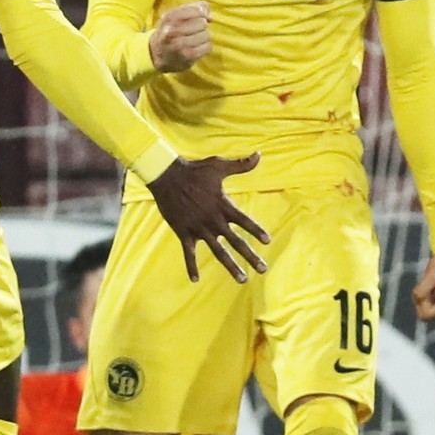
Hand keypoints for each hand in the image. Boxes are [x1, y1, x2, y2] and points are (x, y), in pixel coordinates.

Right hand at [146, 153, 269, 282]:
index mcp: (223, 206)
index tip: (268, 241)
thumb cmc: (194, 170)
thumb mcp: (218, 165)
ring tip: (243, 279)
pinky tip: (195, 280)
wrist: (166, 176)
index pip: (245, 221)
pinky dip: (191, 266)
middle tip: (264, 269)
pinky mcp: (183, 233)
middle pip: (236, 242)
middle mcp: (213, 220)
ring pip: (218, 252)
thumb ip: (240, 164)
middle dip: (251, 256)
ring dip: (231, 267)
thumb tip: (260, 154)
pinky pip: (188, 253)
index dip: (257, 231)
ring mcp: (198, 228)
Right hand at [148, 1, 210, 72]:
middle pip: (202, 23)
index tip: (202, 17)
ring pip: (206, 35)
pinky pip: (207, 47)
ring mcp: (179, 45)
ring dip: (203, 38)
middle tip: (194, 31)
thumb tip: (207, 12)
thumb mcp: (174, 16)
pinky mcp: (187, 56)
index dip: (203, 13)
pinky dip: (205, 48)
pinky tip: (196, 48)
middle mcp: (172, 31)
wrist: (156, 55)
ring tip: (194, 40)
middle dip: (201, 26)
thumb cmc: (170, 31)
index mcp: (168, 17)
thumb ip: (192, 8)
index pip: (196, 10)